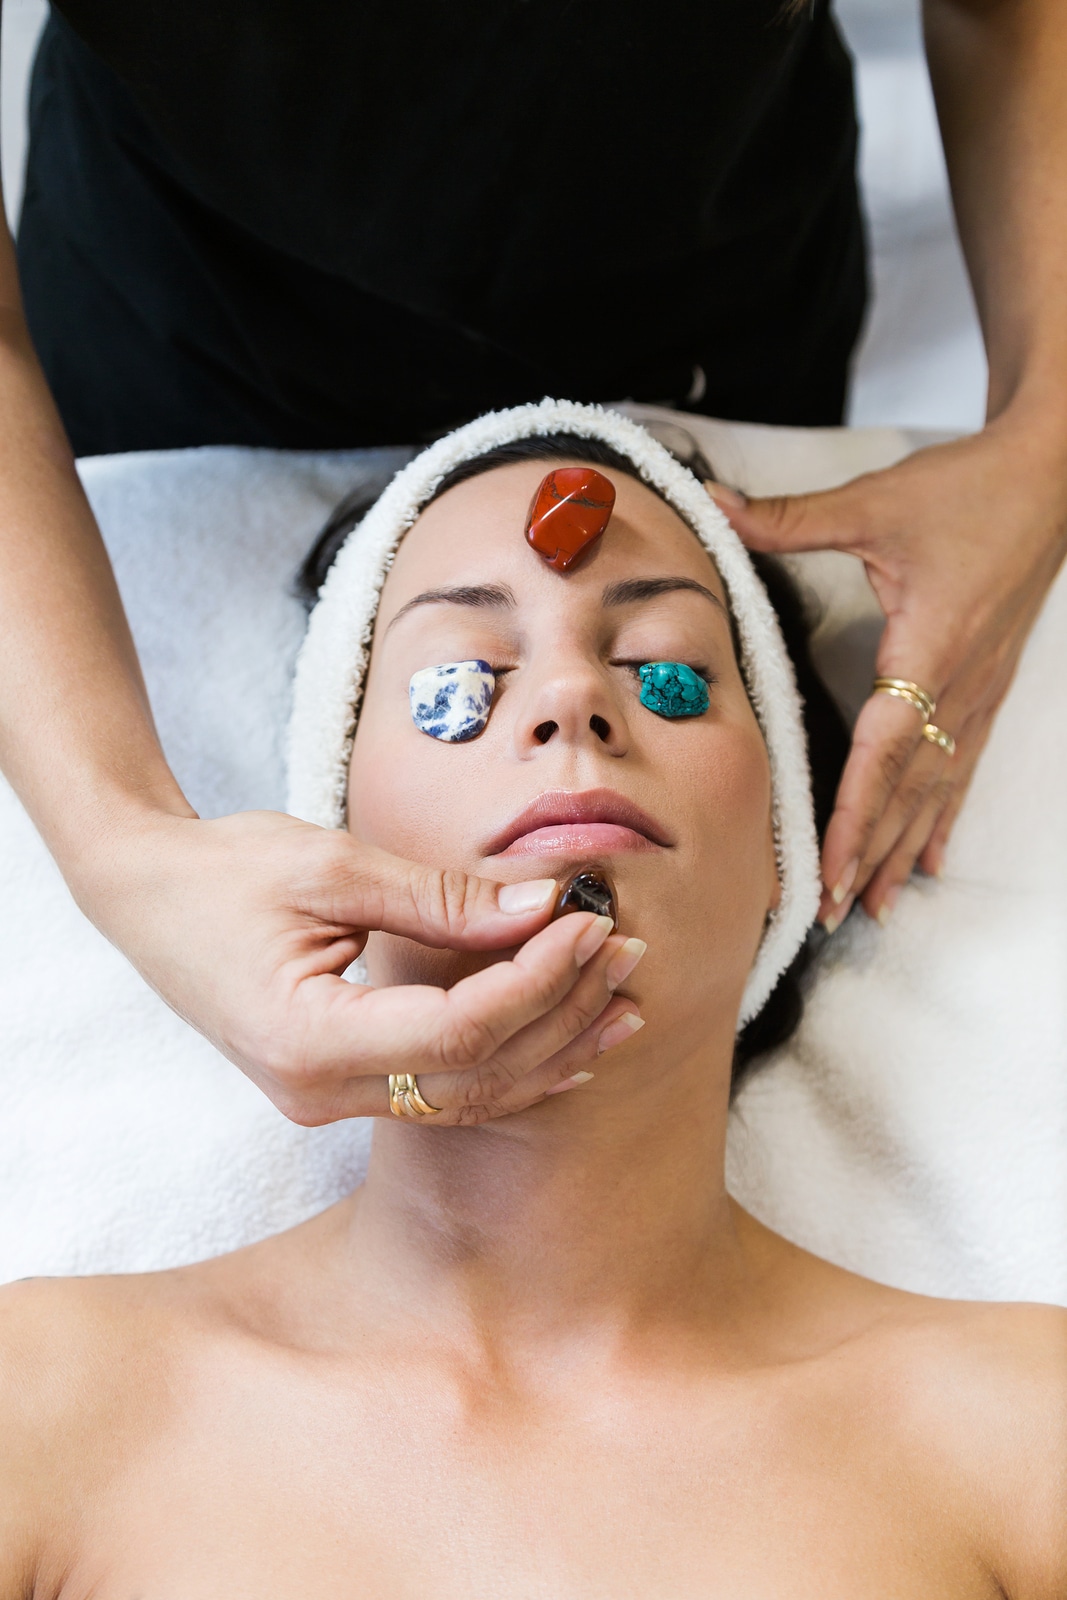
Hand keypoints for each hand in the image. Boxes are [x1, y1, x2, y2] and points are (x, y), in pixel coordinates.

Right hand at [78, 808, 644, 1124]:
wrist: (144, 895)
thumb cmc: (227, 869)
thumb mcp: (334, 866)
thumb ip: (443, 900)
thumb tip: (544, 908)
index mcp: (306, 1040)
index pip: (458, 1032)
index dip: (537, 983)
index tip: (589, 926)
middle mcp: (316, 1092)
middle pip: (475, 1076)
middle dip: (562, 1014)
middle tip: (627, 951)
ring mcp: (324, 1100)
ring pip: (467, 1097)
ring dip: (550, 1046)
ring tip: (623, 998)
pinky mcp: (337, 1086)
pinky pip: (441, 1092)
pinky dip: (508, 1063)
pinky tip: (568, 1042)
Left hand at [709, 418, 1066, 923]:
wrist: (1051, 477)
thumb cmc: (967, 489)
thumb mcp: (874, 501)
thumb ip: (788, 517)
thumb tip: (712, 505)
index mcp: (929, 653)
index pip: (885, 755)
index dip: (858, 819)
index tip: (833, 872)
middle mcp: (959, 688)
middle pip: (912, 790)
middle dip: (874, 854)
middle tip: (835, 912)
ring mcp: (980, 694)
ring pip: (939, 789)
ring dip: (906, 849)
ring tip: (878, 906)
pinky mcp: (988, 688)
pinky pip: (963, 766)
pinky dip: (943, 816)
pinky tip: (933, 858)